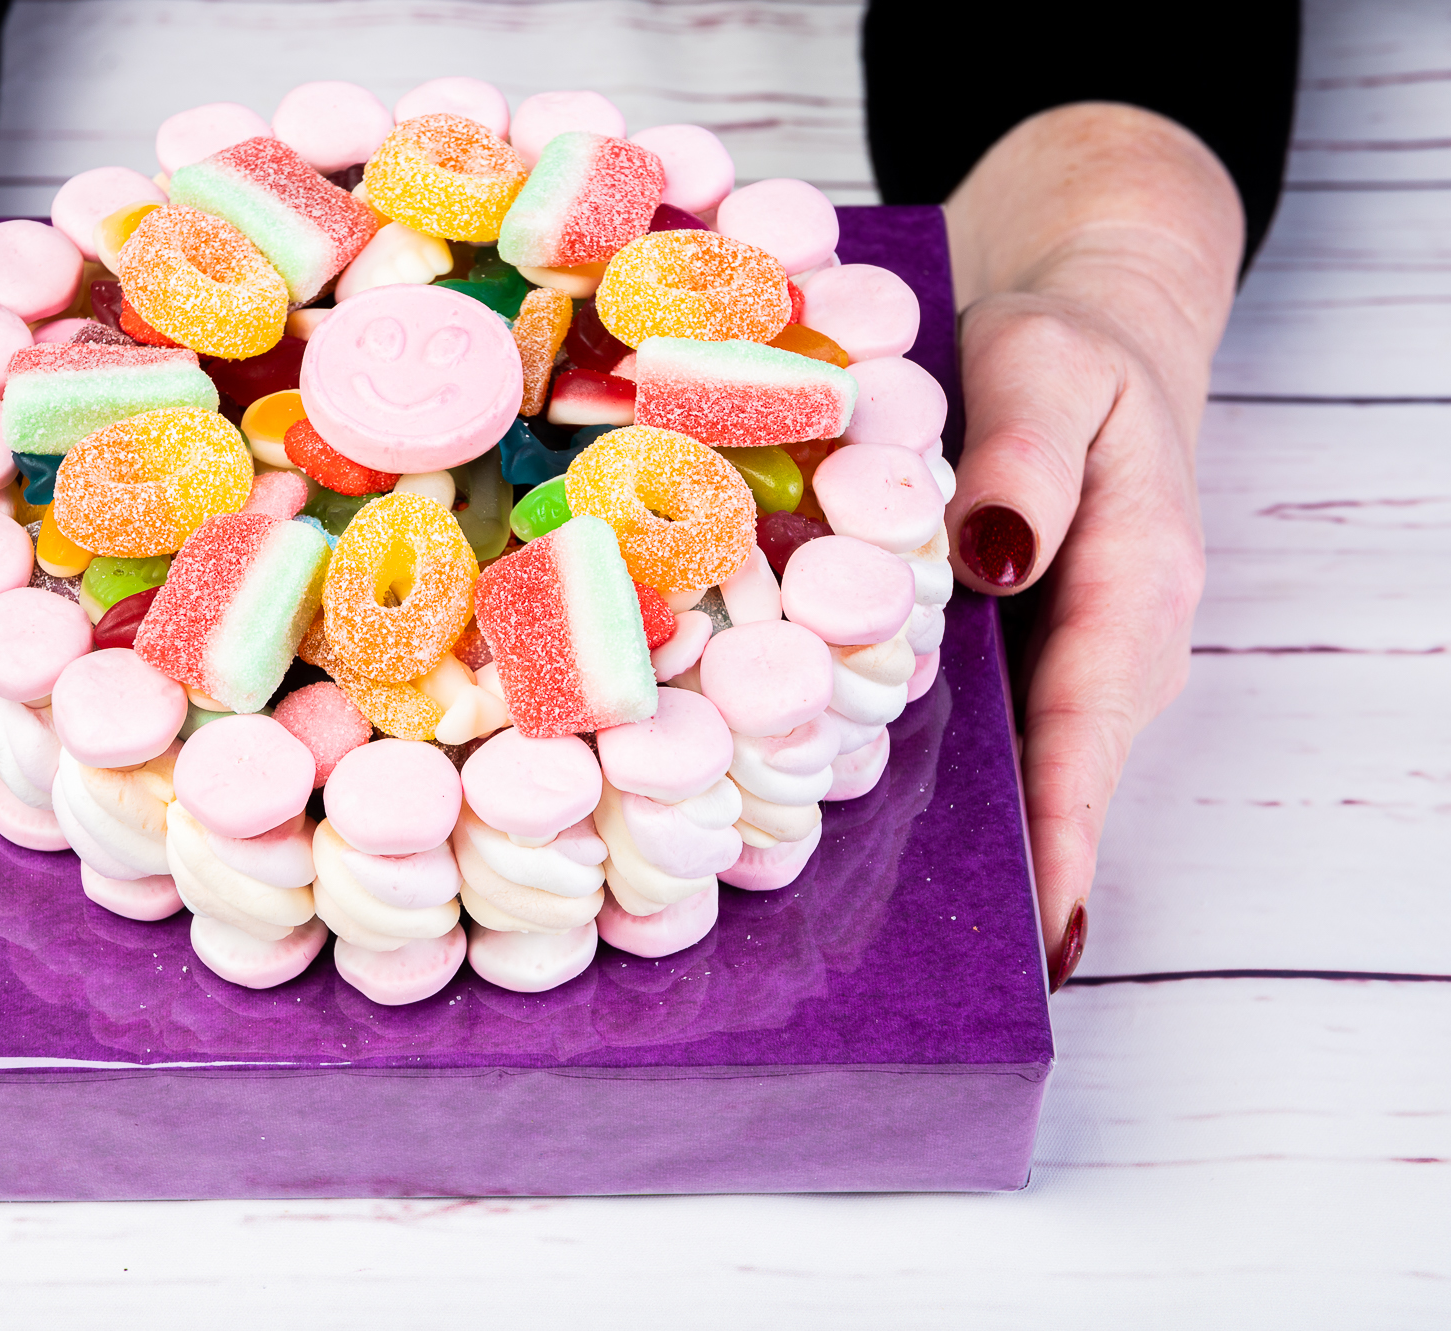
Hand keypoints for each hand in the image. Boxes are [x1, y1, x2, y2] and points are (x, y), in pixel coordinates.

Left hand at [942, 104, 1242, 988]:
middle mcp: (1105, 641)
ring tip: (886, 942)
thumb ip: (1025, 460)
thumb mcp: (1050, 367)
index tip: (1039, 930)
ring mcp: (1059, 652)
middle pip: (1053, 776)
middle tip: (932, 976)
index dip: (1062, 831)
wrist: (1089, 322)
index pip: (1089, 728)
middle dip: (1007, 873)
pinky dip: (934, 777)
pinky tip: (854, 824)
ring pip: (1017, 764)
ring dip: (971, 843)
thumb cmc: (1071, 346)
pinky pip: (979, 726)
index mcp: (1132, 584)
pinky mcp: (1011, 646)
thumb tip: (993, 557)